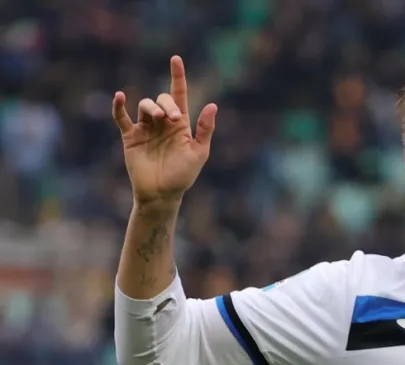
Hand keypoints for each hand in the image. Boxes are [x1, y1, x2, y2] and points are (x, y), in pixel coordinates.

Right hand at [112, 56, 216, 204]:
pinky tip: (119, 96)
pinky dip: (118, 106)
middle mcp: (163, 123)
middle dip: (168, 104)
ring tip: (158, 118)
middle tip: (172, 119)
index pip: (179, 95)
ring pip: (145, 105)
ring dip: (151, 107)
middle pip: (162, 99)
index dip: (178, 77)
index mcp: (181, 124)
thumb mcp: (199, 152)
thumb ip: (205, 129)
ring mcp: (146, 128)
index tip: (176, 59)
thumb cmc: (183, 175)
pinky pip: (121, 117)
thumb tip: (213, 105)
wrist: (162, 193)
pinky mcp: (130, 136)